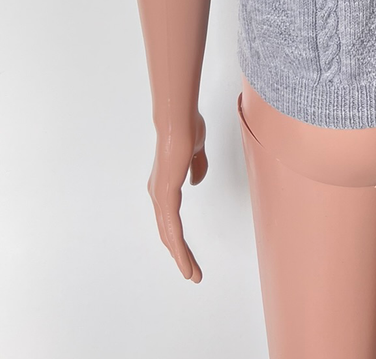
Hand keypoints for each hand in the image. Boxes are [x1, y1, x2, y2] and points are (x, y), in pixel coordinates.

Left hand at [146, 110, 208, 280]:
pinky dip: (178, 246)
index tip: (189, 252)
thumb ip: (196, 168)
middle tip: (192, 274)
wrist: (179, 120)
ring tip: (192, 275)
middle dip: (180, 255)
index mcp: (164, 184)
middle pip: (168, 232)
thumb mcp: (196, 152)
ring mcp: (160, 195)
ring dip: (181, 256)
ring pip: (169, 235)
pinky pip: (172, 227)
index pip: (171, 219)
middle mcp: (158, 193)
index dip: (179, 237)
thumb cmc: (188, 129)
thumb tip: (195, 183)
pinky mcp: (165, 195)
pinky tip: (183, 260)